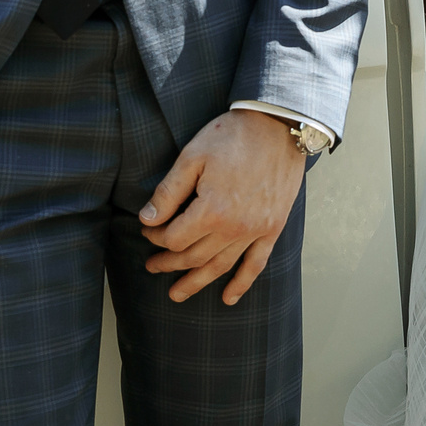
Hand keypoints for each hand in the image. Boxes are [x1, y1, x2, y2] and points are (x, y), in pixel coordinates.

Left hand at [139, 110, 307, 304]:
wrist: (278, 127)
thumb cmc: (231, 136)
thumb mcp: (192, 157)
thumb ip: (168, 192)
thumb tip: (147, 220)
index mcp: (212, 210)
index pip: (175, 238)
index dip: (156, 237)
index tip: (147, 231)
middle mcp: (234, 227)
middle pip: (194, 256)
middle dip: (169, 263)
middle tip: (152, 266)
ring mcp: (256, 231)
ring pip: (220, 266)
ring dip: (196, 282)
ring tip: (177, 294)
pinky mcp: (272, 228)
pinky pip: (255, 264)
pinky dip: (241, 284)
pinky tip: (228, 299)